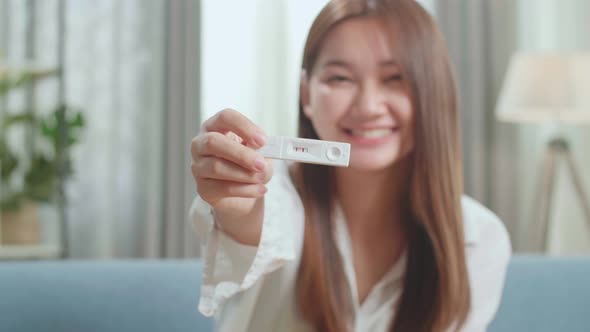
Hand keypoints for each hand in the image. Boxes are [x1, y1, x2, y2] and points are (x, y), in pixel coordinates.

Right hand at [190, 109, 271, 239]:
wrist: (244, 190)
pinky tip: (260, 189)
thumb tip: (261, 158)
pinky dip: (245, 190)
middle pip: (213, 142)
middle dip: (241, 154)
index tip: (262, 141)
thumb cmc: (249, 164)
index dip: (244, 127)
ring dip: (244, 174)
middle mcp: (201, 144)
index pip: (225, 117)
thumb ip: (261, 152)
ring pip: (216, 167)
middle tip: (261, 164)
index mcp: (215, 127)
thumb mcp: (259, 153)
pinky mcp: (203, 188)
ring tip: (262, 178)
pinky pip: (222, 188)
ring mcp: (198, 166)